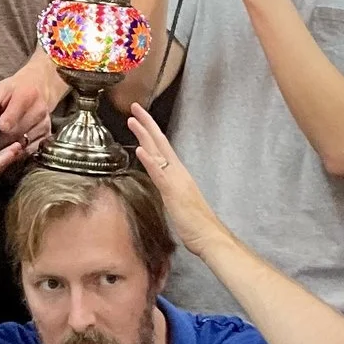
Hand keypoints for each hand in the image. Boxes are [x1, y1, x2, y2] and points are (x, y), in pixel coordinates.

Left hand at [0, 59, 65, 147]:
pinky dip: (19, 149)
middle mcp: (39, 110)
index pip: (11, 120)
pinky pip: (30, 150)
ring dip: (9, 145)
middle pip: (15, 134)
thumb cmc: (14, 90)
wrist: (38, 86)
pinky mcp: (48, 134)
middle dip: (0, 139)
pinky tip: (14, 142)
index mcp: (26, 95)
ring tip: (3, 137)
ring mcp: (45, 123)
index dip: (0, 128)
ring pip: (22, 144)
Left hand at [125, 104, 221, 254]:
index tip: (139, 117)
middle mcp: (178, 172)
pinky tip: (140, 150)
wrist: (210, 237)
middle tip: (134, 106)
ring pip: (159, 152)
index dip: (150, 131)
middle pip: (160, 143)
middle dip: (146, 123)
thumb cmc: (196, 224)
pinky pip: (159, 173)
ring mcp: (176, 181)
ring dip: (145, 135)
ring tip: (133, 120)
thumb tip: (160, 184)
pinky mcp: (174, 192)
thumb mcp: (178, 202)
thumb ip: (169, 190)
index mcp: (178, 174)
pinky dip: (149, 160)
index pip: (162, 147)